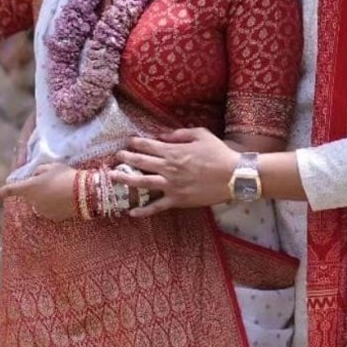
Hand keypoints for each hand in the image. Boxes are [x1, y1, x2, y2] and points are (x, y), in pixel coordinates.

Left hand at [0, 163, 76, 220]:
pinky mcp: (52, 218)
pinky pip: (50, 210)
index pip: (10, 190)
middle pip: (30, 194)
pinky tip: (66, 199)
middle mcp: (33, 201)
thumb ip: (39, 171)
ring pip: (40, 202)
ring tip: (62, 190)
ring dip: (47, 197)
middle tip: (54, 181)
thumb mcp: (51, 167)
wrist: (84, 193)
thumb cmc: (66, 176)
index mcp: (29, 187)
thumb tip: (36, 176)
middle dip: (37, 189)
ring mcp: (42, 211)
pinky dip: (55, 205)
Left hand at [112, 128, 236, 216]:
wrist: (234, 175)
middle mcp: (168, 168)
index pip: (148, 145)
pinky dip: (143, 210)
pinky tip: (131, 212)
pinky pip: (157, 206)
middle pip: (140, 162)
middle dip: (125, 158)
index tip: (128, 142)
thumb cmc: (219, 153)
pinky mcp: (177, 200)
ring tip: (112, 177)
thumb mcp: (201, 134)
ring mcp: (171, 185)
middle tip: (115, 157)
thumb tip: (161, 135)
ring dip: (125, 179)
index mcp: (173, 151)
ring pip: (142, 182)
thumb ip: (179, 134)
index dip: (135, 142)